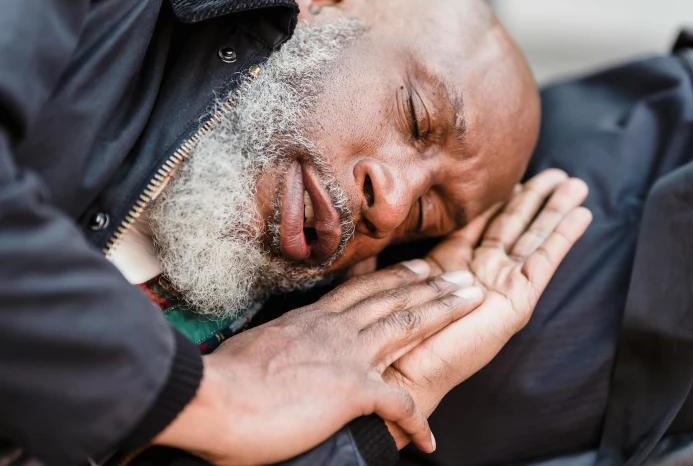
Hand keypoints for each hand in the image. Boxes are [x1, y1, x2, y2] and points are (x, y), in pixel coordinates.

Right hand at [152, 262, 483, 464]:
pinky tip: (431, 435)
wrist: (212, 398)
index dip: (396, 276)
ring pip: (405, 325)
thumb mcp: (258, 347)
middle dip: (433, 285)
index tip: (419, 266)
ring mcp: (345, 355)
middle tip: (462, 275)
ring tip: (472, 300)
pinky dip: (416, 420)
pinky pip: (396, 403)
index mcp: (312, 320)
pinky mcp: (349, 390)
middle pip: (393, 298)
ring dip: (442, 312)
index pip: (362, 290)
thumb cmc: (223, 380)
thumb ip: (281, 344)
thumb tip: (282, 351)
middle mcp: (334, 329)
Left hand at [384, 169, 591, 433]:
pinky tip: (582, 214)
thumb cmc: (396, 328)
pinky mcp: (519, 300)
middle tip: (558, 172)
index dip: (499, 198)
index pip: (482, 222)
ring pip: (534, 237)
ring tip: (577, 184)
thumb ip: (411, 247)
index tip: (514, 173)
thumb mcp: (403, 273)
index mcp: (453, 265)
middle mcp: (482, 272)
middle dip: (536, 197)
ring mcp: (503, 286)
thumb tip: (401, 213)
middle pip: (515, 225)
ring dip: (556, 209)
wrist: (405, 369)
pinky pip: (546, 259)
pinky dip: (564, 236)